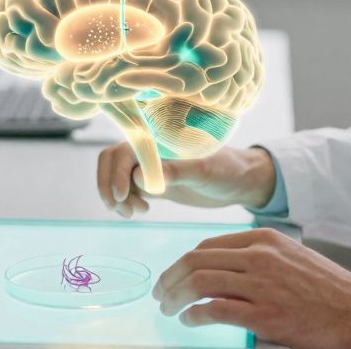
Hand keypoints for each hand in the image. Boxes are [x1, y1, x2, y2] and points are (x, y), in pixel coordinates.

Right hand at [96, 144, 276, 217]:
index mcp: (160, 138)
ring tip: (133, 212)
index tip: (122, 196)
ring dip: (114, 194)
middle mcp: (152, 149)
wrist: (242, 181)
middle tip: (121, 207)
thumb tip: (138, 176)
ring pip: (115, 174)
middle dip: (109, 184)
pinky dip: (124, 200)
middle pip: (111, 159)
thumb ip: (175, 171)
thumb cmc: (228, 169)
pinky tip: (140, 211)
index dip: (116, 171)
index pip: (124, 148)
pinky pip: (126, 187)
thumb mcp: (205, 171)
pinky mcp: (154, 181)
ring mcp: (151, 165)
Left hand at [153, 228, 350, 348]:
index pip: (207, 245)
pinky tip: (188, 320)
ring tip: (168, 308)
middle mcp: (259, 257)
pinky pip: (214, 310)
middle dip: (170, 278)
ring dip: (175, 297)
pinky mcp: (264, 314)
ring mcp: (261, 285)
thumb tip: (219, 270)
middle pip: (196, 261)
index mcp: (264, 239)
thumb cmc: (324, 287)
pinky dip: (193, 315)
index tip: (172, 276)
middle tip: (160, 293)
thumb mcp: (289, 257)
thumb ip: (256, 258)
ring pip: (199, 282)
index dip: (183, 261)